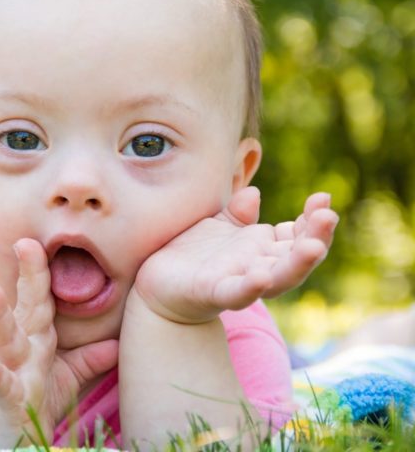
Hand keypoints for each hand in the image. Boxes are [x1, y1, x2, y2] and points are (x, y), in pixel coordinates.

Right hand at [0, 238, 117, 446]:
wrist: (6, 437)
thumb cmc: (35, 400)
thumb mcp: (68, 378)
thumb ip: (90, 359)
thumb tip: (118, 340)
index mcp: (38, 339)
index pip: (42, 298)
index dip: (41, 270)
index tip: (39, 239)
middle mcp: (22, 348)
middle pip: (25, 307)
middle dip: (25, 276)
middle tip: (24, 243)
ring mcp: (11, 371)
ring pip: (4, 338)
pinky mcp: (5, 400)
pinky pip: (0, 385)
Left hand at [134, 187, 338, 323]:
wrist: (158, 285)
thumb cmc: (194, 254)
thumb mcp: (219, 226)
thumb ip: (238, 212)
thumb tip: (253, 194)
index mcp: (263, 249)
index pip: (298, 234)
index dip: (314, 219)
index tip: (323, 198)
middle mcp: (259, 267)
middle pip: (297, 256)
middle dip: (317, 237)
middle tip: (329, 216)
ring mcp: (239, 282)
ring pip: (278, 279)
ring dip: (297, 264)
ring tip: (313, 246)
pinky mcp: (213, 293)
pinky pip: (236, 294)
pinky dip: (250, 288)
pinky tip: (260, 276)